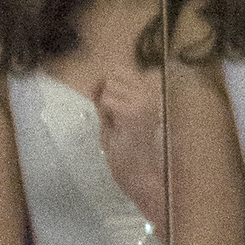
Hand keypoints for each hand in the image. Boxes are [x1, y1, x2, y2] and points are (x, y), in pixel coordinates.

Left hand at [92, 70, 167, 222]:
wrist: (139, 173)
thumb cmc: (126, 150)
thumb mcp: (113, 118)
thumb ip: (105, 99)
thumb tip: (94, 81)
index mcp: (148, 93)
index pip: (120, 70)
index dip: (106, 83)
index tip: (107, 103)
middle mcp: (150, 93)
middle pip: (112, 75)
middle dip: (106, 94)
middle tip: (115, 118)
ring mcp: (143, 101)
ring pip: (108, 87)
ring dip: (106, 105)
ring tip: (119, 125)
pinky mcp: (134, 111)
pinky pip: (106, 100)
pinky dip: (105, 114)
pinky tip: (118, 128)